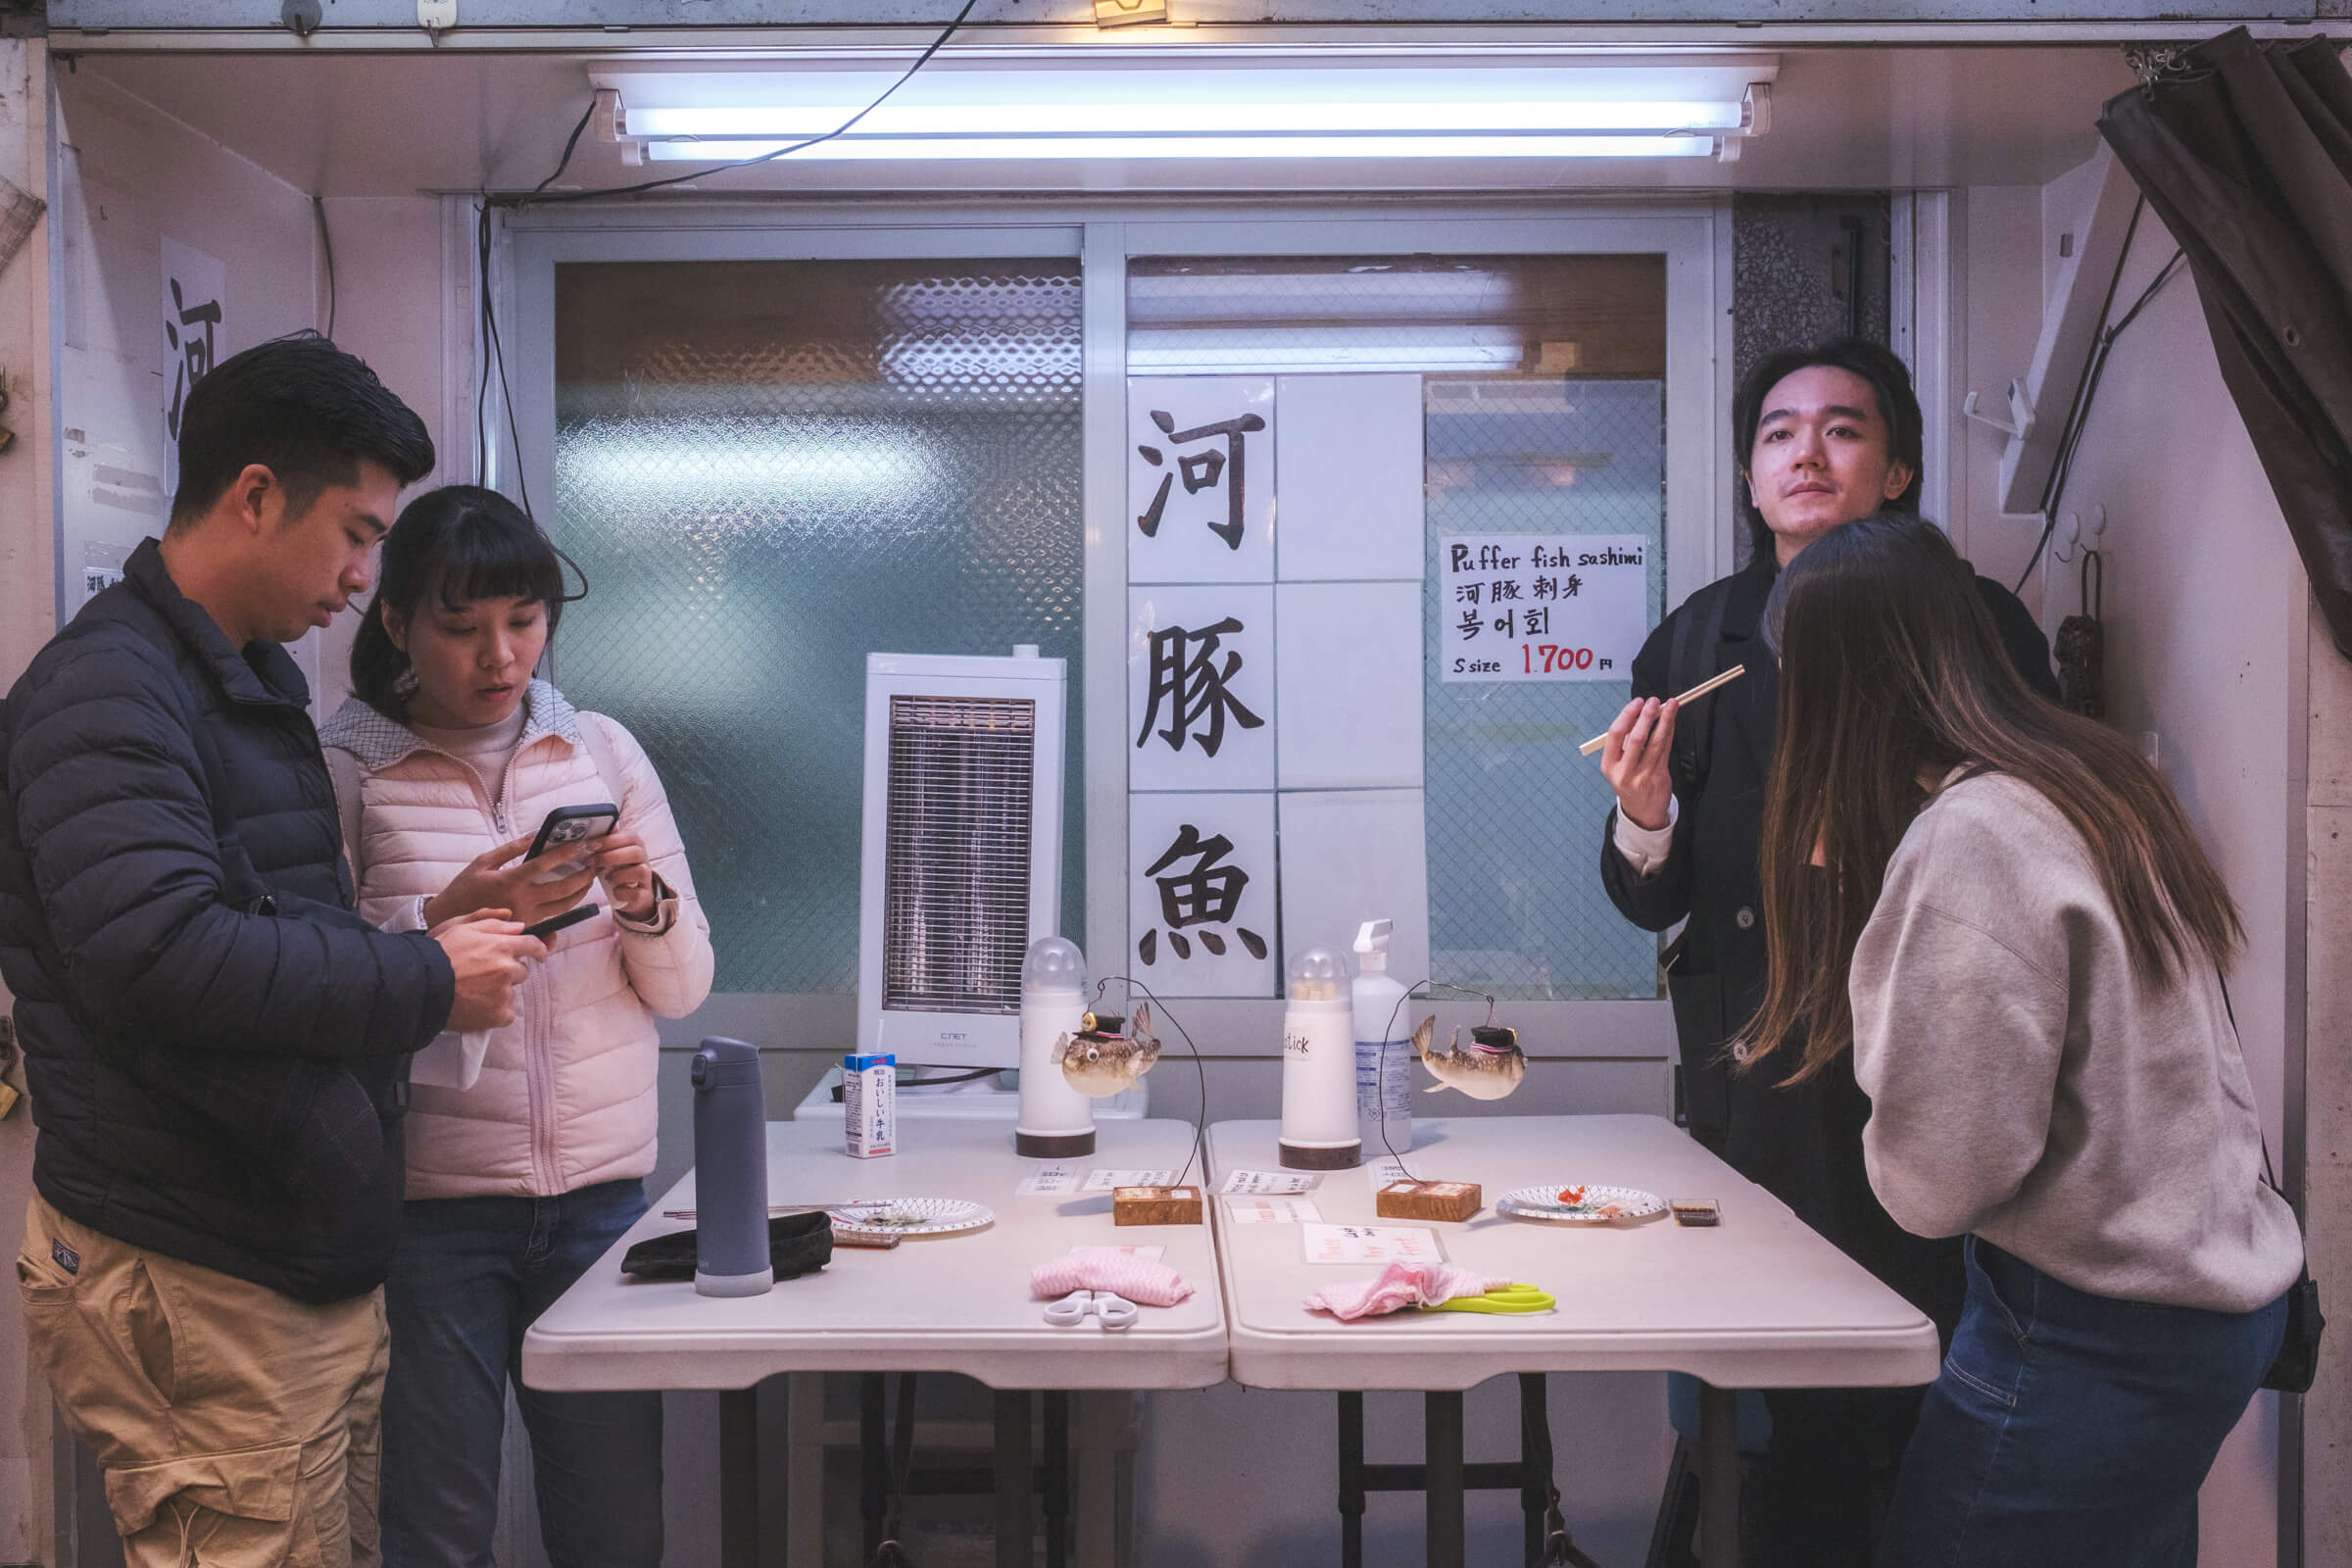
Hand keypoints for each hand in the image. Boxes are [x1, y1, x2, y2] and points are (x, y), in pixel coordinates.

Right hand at [422, 834, 599, 929]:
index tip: (583, 844)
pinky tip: (576, 896)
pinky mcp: (527, 927)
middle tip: (596, 863)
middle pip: (563, 889)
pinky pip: (554, 919)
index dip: (566, 853)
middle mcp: (522, 900)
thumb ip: (510, 849)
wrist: (450, 919)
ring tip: (590, 877)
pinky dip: (567, 908)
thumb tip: (534, 836)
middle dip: (584, 875)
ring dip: (581, 891)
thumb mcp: (483, 862)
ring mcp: (526, 916)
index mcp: (510, 880)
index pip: (544, 865)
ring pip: (564, 906)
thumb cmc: (465, 888)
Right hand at [430, 909, 548, 1032]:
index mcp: (501, 946)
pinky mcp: (498, 1014)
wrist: (421, 987)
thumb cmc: (438, 955)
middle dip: (508, 971)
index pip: (533, 945)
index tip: (540, 954)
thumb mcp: (462, 928)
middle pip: (521, 971)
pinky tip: (477, 1006)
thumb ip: (495, 924)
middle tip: (483, 974)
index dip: (539, 950)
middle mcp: (507, 969)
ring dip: (500, 991)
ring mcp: (503, 993)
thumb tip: (520, 926)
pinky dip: (496, 1012)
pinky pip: (507, 1013)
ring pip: (512, 992)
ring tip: (473, 990)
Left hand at [592, 830, 658, 920]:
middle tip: (592, 861)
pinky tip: (614, 891)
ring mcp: (646, 878)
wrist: (634, 894)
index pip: (630, 837)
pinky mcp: (645, 894)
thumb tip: (599, 827)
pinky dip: (621, 892)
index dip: (610, 840)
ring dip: (618, 875)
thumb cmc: (619, 870)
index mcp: (637, 846)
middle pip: (636, 852)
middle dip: (610, 856)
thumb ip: (607, 842)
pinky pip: (636, 893)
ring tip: (607, 878)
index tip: (592, 845)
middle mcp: (644, 860)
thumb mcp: (613, 854)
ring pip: (640, 871)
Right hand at [1600, 696, 1678, 831]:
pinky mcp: (1659, 777)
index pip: (1615, 735)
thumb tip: (1641, 712)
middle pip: (1635, 738)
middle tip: (1654, 701)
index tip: (1637, 702)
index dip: (1627, 715)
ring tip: (1671, 704)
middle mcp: (1624, 772)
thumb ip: (1625, 742)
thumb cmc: (1629, 780)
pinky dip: (1669, 732)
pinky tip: (1672, 721)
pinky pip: (1665, 749)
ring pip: (1655, 742)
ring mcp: (1642, 776)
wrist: (1641, 811)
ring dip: (1664, 720)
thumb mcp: (1618, 765)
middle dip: (1646, 716)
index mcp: (1609, 765)